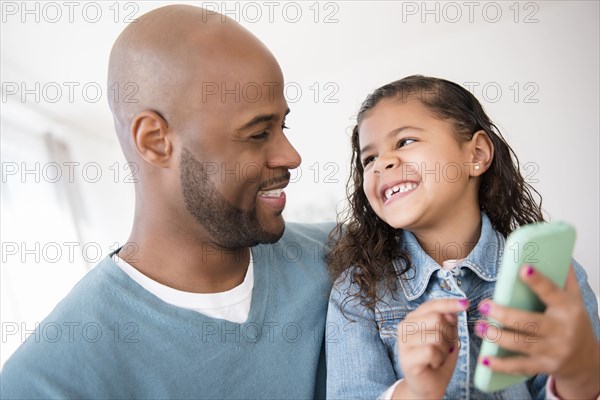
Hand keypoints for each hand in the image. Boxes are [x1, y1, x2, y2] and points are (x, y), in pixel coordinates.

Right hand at [393, 298, 468, 399]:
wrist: (428, 387)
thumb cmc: (437, 360)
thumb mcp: (447, 337)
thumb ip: (448, 322)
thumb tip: (453, 310)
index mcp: (413, 318)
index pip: (432, 305)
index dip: (450, 303)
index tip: (466, 303)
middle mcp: (404, 327)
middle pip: (437, 318)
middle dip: (448, 335)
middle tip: (443, 348)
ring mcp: (403, 342)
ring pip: (436, 336)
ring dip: (444, 350)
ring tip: (437, 357)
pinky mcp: (406, 358)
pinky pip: (431, 351)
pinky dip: (438, 359)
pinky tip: (432, 364)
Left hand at [475, 265, 599, 398]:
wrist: (586, 360)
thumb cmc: (574, 323)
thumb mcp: (574, 298)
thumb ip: (563, 277)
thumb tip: (556, 250)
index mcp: (567, 308)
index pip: (551, 292)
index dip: (538, 281)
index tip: (523, 268)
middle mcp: (561, 330)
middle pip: (530, 322)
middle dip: (505, 315)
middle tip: (484, 306)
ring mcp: (553, 351)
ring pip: (521, 344)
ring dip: (497, 337)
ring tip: (480, 327)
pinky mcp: (543, 366)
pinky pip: (520, 366)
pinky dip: (501, 365)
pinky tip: (485, 360)